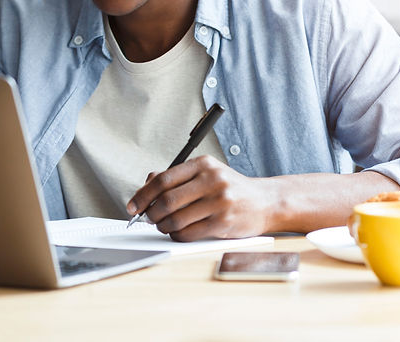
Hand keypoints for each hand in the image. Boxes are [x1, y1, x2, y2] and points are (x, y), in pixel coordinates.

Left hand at [126, 156, 276, 240]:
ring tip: (164, 226)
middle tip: (148, 219)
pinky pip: (189, 233)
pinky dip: (177, 235)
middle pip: (167, 200)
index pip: (163, 179)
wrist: (266, 201)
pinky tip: (178, 232)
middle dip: (151, 213)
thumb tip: (146, 185)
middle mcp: (212, 180)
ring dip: (164, 226)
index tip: (133, 205)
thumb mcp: (206, 173)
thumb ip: (177, 177)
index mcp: (203, 164)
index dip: (143, 195)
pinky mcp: (223, 222)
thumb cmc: (230, 188)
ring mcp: (219, 201)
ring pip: (176, 219)